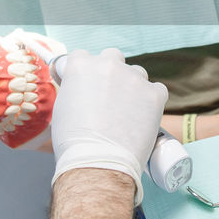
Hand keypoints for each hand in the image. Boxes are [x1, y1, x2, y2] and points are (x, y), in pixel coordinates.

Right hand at [50, 49, 167, 202]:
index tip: (86, 83)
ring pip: (136, 72)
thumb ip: (75, 90)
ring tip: (127, 111)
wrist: (99, 163)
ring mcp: (134, 78)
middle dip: (110, 72)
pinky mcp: (154, 94)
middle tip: (108, 95)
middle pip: (112, 57)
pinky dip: (151, 100)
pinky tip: (144, 116)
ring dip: (132, 85)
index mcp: (82, 66)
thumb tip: (83, 90)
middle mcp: (108, 65)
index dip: (84, 71)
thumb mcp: (62, 107)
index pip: (83, 56)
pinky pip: (156, 90)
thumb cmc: (74, 142)